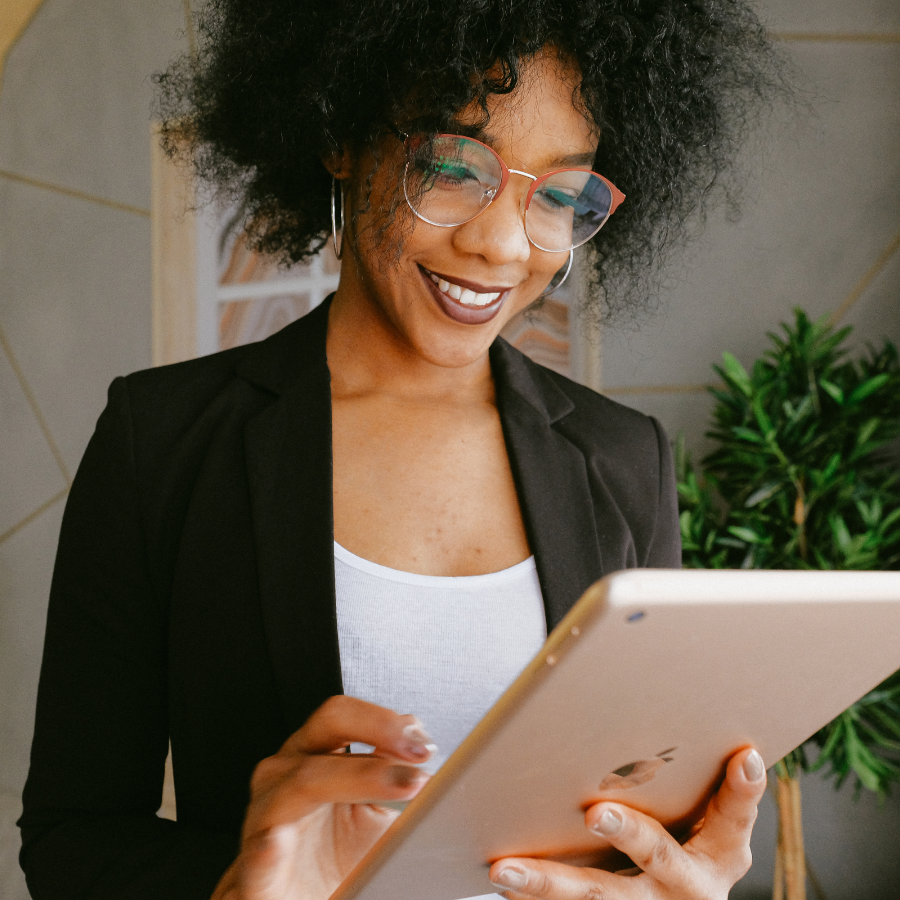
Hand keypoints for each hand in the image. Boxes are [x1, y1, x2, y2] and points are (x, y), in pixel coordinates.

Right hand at [211, 696, 433, 899]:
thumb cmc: (340, 855)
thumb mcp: (379, 807)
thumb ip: (397, 771)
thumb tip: (425, 747)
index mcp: (316, 753)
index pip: (345, 715)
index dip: (386, 722)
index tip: (424, 747)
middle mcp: (288, 773)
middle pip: (326, 727)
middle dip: (377, 732)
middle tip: (418, 759)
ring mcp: (266, 815)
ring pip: (300, 783)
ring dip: (353, 779)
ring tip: (398, 787)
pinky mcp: (255, 869)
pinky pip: (259, 852)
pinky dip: (269, 846)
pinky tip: (281, 842)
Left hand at [488, 746, 766, 899]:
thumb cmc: (689, 842)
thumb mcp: (709, 821)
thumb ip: (703, 783)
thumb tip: (714, 731)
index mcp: (721, 853)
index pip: (736, 817)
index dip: (742, 790)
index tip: (743, 756)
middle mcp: (689, 886)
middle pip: (657, 857)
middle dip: (629, 834)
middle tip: (597, 813)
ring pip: (596, 897)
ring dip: (548, 883)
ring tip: (504, 869)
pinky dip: (533, 898)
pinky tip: (501, 880)